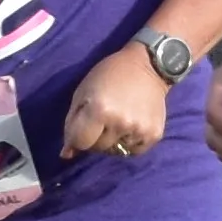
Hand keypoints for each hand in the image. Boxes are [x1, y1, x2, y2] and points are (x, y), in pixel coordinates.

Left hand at [62, 47, 169, 161]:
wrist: (149, 66)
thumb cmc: (109, 75)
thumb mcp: (83, 92)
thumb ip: (72, 123)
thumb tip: (67, 154)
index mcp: (99, 110)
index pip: (81, 143)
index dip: (78, 138)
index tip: (83, 128)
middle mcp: (120, 123)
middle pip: (99, 148)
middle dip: (96, 138)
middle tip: (102, 120)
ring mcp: (139, 130)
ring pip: (116, 151)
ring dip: (113, 141)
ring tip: (118, 121)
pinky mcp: (154, 134)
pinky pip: (134, 151)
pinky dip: (129, 143)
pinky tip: (131, 125)